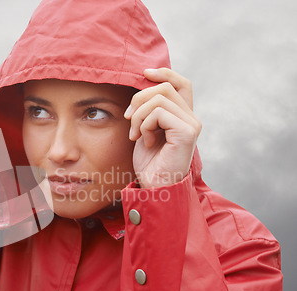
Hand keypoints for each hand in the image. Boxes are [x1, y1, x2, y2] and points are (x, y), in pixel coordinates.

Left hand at [124, 68, 200, 187]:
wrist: (155, 187)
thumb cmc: (149, 162)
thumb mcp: (146, 129)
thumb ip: (148, 109)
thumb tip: (141, 84)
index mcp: (183, 116)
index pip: (180, 83)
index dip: (163, 73)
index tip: (143, 73)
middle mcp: (191, 118)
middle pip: (165, 87)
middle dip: (138, 99)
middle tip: (129, 119)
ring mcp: (192, 124)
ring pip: (159, 99)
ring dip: (138, 116)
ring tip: (136, 135)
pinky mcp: (187, 132)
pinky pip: (158, 113)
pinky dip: (145, 125)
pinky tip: (146, 142)